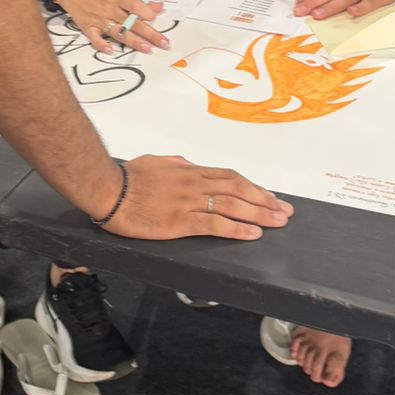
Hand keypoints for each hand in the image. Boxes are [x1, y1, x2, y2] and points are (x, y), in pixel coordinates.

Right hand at [54, 0, 169, 55]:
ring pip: (119, 32)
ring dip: (133, 41)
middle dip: (150, 33)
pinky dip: (102, 44)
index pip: (135, 5)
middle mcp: (110, 8)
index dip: (146, 12)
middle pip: (132, 22)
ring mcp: (99, 19)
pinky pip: (95, 38)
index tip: (155, 18)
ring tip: (147, 49)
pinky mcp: (88, 27)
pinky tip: (111, 51)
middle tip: (163, 43)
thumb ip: (138, 1)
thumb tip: (159, 7)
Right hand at [109, 154, 293, 240]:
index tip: (269, 195)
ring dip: (259, 214)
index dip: (253, 187)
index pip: (230, 178)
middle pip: (239, 191)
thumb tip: (189, 164)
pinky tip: (251, 233)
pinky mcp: (180, 221)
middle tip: (284, 211)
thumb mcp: (158, 162)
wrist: (109, 189)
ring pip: (233, 206)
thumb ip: (177, 164)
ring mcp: (189, 202)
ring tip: (278, 222)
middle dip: (265, 201)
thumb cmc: (129, 176)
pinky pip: (214, 224)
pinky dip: (236, 228)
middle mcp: (195, 184)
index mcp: (191, 171)